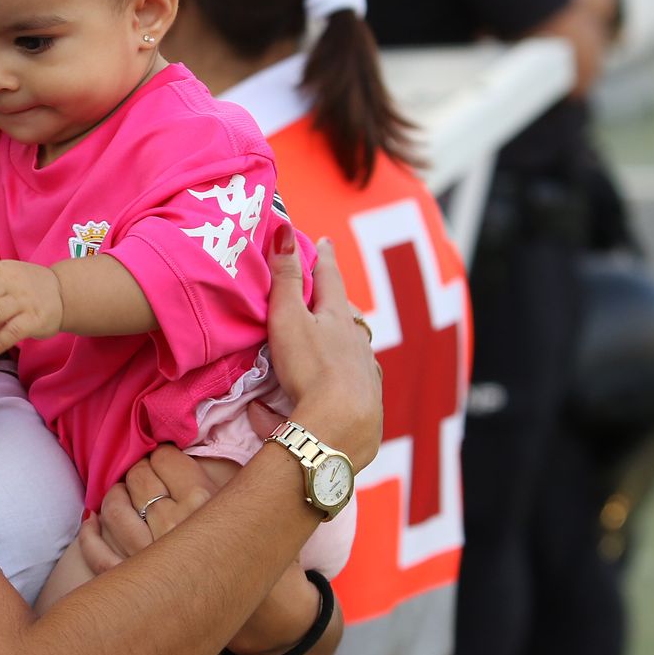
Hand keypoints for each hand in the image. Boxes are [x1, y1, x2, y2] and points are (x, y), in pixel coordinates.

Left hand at [79, 447, 327, 654]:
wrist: (275, 618)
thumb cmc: (276, 555)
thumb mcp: (276, 498)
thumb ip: (268, 442)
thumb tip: (257, 402)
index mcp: (206, 502)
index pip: (166, 458)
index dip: (163, 454)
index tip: (167, 459)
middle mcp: (174, 527)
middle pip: (137, 479)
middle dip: (138, 470)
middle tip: (146, 475)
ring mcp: (150, 558)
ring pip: (113, 509)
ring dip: (113, 496)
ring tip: (123, 494)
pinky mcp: (136, 586)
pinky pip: (97, 555)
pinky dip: (90, 536)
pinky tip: (93, 523)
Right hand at [265, 228, 381, 469]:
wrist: (342, 426)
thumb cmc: (311, 368)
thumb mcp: (289, 319)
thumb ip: (286, 278)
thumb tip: (284, 229)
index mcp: (338, 317)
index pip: (331, 278)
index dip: (324, 258)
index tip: (325, 242)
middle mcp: (358, 341)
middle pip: (347, 314)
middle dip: (336, 302)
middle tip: (327, 295)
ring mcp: (366, 372)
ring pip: (356, 347)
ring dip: (343, 341)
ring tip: (331, 341)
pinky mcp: (369, 403)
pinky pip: (356, 381)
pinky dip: (344, 377)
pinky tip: (335, 387)